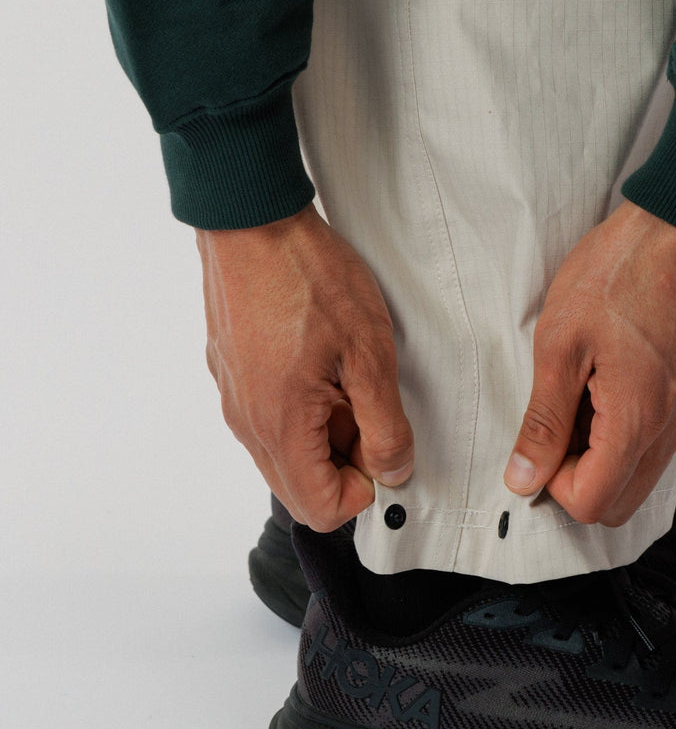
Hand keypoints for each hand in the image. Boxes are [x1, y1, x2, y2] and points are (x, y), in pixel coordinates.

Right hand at [195, 203, 413, 530]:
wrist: (251, 219)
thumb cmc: (308, 277)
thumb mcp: (370, 354)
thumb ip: (384, 425)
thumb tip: (392, 470)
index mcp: (279, 426)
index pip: (319, 509)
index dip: (362, 491)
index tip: (384, 449)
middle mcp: (246, 422)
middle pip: (299, 485)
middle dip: (343, 464)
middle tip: (371, 413)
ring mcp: (233, 396)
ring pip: (284, 450)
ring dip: (324, 433)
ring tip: (348, 377)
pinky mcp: (230, 371)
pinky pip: (268, 415)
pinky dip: (301, 406)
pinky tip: (322, 359)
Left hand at [503, 199, 675, 525]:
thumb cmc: (622, 269)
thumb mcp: (560, 343)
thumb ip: (543, 419)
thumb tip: (525, 476)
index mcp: (637, 420)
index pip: (593, 503)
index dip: (555, 483)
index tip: (541, 442)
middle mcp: (675, 423)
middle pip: (624, 500)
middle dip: (582, 477)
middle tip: (558, 424)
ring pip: (648, 467)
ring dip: (609, 450)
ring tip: (585, 390)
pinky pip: (669, 431)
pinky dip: (637, 424)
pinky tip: (616, 373)